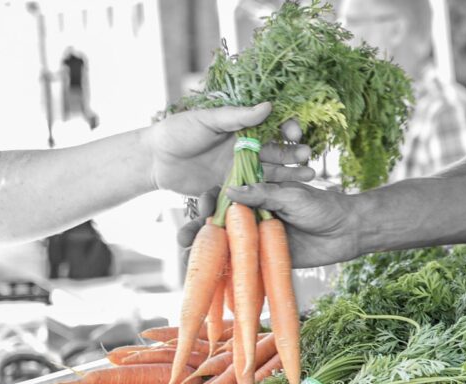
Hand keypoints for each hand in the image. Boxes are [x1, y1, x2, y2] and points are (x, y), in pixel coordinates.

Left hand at [143, 103, 314, 194]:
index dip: (287, 127)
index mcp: (241, 126)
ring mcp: (241, 168)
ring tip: (310, 175)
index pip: (272, 124)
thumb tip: (268, 106)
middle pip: (277, 149)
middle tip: (307, 156)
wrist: (155, 161)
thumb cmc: (178, 132)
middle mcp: (245, 147)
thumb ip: (237, 116)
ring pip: (272, 170)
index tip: (294, 133)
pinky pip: (257, 190)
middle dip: (294, 152)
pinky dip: (274, 192)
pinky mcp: (234, 187)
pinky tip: (290, 194)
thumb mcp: (207, 120)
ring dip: (291, 172)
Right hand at [178, 182, 353, 268]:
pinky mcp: (264, 258)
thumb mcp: (291, 195)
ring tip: (186, 255)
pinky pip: (241, 264)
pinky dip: (224, 269)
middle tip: (182, 238)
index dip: (210, 201)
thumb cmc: (321, 206)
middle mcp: (251, 215)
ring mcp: (256, 238)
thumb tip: (229, 192)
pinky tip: (207, 275)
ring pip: (225, 243)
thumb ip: (262, 194)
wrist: (347, 231)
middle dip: (198, 229)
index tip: (203, 206)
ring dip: (204, 250)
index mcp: (256, 193)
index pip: (224, 195)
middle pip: (218, 221)